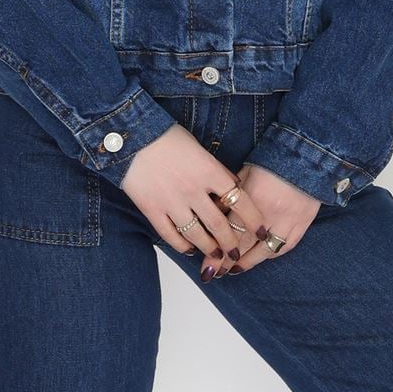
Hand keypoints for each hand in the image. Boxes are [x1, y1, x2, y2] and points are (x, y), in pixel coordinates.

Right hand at [119, 124, 268, 278]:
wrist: (131, 137)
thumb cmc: (167, 138)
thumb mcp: (200, 149)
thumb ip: (216, 171)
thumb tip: (233, 187)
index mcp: (209, 171)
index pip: (240, 201)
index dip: (253, 220)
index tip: (261, 231)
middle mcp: (193, 190)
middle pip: (219, 225)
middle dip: (232, 243)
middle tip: (237, 252)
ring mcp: (172, 202)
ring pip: (196, 235)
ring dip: (209, 248)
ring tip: (215, 254)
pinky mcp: (152, 209)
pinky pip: (170, 235)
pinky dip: (181, 245)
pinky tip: (188, 248)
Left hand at [220, 162, 321, 271]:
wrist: (310, 156)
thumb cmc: (274, 161)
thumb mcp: (245, 173)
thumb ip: (231, 195)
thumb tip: (215, 213)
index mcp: (252, 198)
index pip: (230, 230)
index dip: (218, 248)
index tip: (207, 261)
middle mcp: (269, 214)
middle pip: (244, 244)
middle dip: (228, 261)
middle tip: (215, 272)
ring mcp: (288, 221)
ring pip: (265, 250)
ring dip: (248, 262)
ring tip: (235, 270)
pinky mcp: (303, 223)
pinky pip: (286, 246)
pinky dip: (272, 254)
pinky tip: (261, 258)